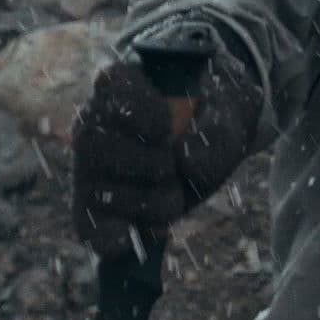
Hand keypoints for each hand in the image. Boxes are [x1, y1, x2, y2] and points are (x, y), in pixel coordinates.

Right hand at [70, 54, 252, 257]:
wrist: (214, 139)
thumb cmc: (216, 113)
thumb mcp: (233, 111)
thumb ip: (219, 131)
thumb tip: (185, 159)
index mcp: (123, 80)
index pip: (110, 84)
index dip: (139, 111)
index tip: (166, 127)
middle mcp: (95, 120)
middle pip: (95, 142)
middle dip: (143, 163)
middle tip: (170, 166)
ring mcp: (89, 164)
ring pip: (98, 188)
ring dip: (146, 201)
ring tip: (173, 196)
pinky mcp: (93, 202)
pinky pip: (86, 224)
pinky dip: (107, 236)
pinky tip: (128, 239)